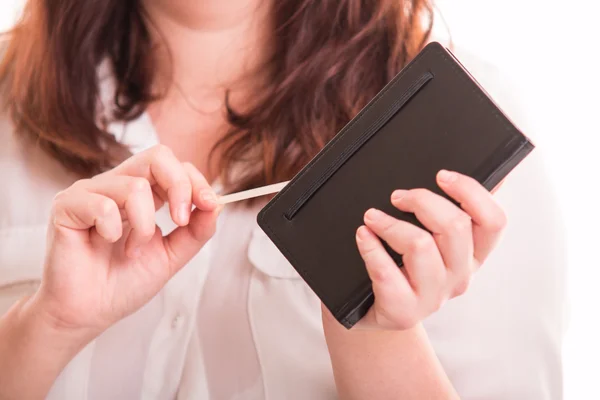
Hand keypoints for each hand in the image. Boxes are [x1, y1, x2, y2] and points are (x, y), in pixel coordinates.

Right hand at [30, 145, 218, 340]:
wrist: (89, 313)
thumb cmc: (124, 283)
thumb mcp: (171, 255)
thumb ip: (196, 230)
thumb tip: (216, 204)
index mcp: (141, 194)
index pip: (173, 165)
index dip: (195, 181)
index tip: (209, 205)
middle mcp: (116, 186)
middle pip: (157, 156)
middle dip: (179, 186)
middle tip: (180, 220)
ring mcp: (90, 192)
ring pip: (135, 186)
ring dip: (144, 226)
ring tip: (132, 251)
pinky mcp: (67, 205)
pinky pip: (102, 205)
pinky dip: (113, 230)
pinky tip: (106, 244)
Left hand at [355, 169, 506, 329]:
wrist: (376, 312)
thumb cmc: (404, 268)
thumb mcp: (431, 240)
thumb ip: (452, 208)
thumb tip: (487, 173)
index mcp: (473, 255)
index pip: (493, 221)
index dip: (471, 192)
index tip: (441, 175)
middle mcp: (460, 277)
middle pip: (455, 227)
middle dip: (422, 201)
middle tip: (397, 196)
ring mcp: (433, 297)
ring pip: (421, 246)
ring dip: (391, 224)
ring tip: (371, 217)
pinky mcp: (404, 312)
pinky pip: (388, 273)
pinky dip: (371, 249)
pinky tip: (363, 236)